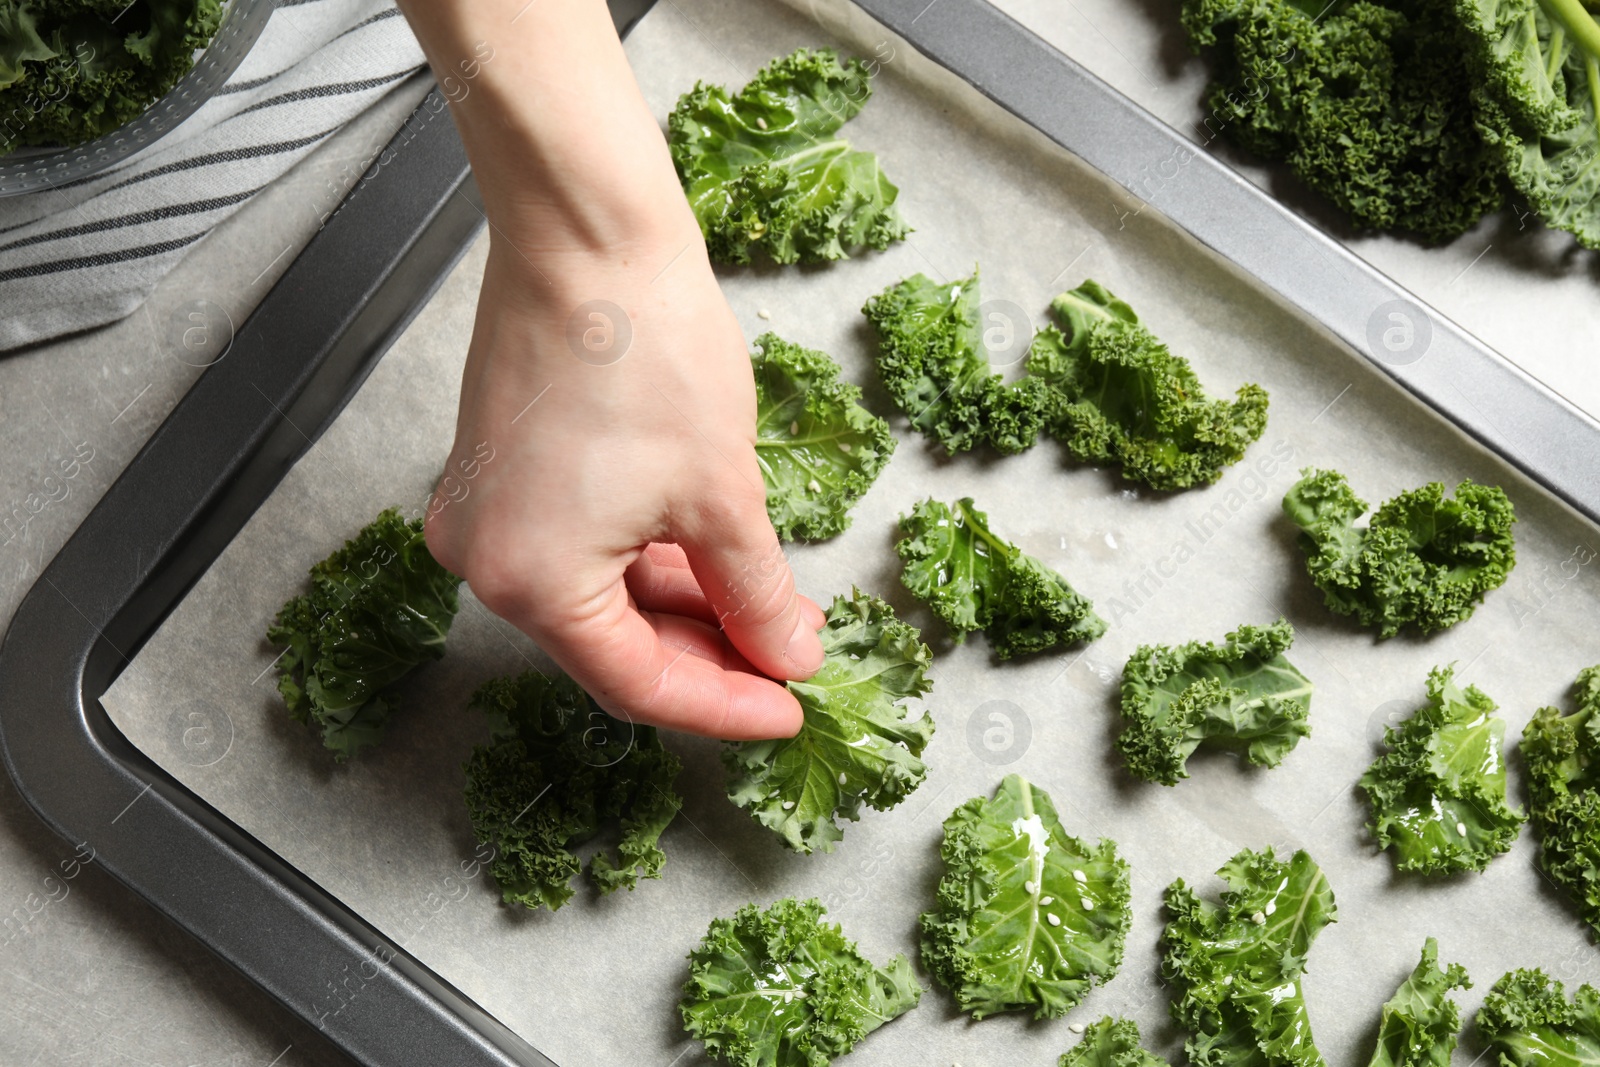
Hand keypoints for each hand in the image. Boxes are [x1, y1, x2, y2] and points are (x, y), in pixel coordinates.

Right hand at [423, 227, 824, 738]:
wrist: (587, 232)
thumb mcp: (723, 496)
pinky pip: (580, 547)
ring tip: (771, 605)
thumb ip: (755, 595)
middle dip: (712, 652)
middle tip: (789, 653)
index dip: (725, 705)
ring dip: (686, 606)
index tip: (787, 707)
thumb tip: (786, 653)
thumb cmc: (643, 348)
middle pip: (614, 644)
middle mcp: (487, 561)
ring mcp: (485, 514)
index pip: (638, 685)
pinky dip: (647, 559)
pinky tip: (714, 560)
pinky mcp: (500, 473)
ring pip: (601, 595)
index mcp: (530, 583)